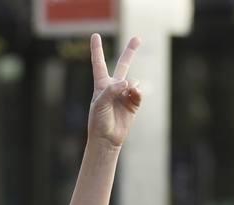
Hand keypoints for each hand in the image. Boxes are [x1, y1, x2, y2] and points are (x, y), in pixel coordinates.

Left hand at [87, 34, 142, 148]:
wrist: (107, 139)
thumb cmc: (98, 121)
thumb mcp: (100, 103)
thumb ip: (112, 90)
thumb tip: (129, 83)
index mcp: (101, 85)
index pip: (99, 63)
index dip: (97, 50)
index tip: (95, 35)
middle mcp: (114, 87)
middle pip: (123, 65)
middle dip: (130, 51)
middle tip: (138, 38)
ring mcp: (125, 94)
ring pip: (133, 81)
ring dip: (131, 85)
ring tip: (126, 93)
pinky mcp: (133, 103)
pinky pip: (138, 92)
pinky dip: (137, 92)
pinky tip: (134, 93)